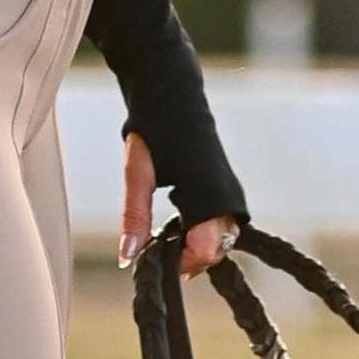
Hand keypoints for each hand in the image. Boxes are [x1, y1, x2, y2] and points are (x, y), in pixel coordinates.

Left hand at [118, 132, 238, 276]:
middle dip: (190, 259)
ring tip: (170, 240)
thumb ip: (134, 218)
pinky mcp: (228, 190)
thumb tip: (128, 258)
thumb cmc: (154, 132)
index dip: (182, 262)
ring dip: (198, 248)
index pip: (205, 249)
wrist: (173, 97)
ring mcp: (231, 193)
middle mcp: (226, 196)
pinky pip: (224, 226)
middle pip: (217, 250)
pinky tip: (182, 228)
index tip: (158, 257)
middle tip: (162, 252)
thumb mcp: (137, 176)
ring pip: (223, 240)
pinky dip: (205, 235)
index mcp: (205, 192)